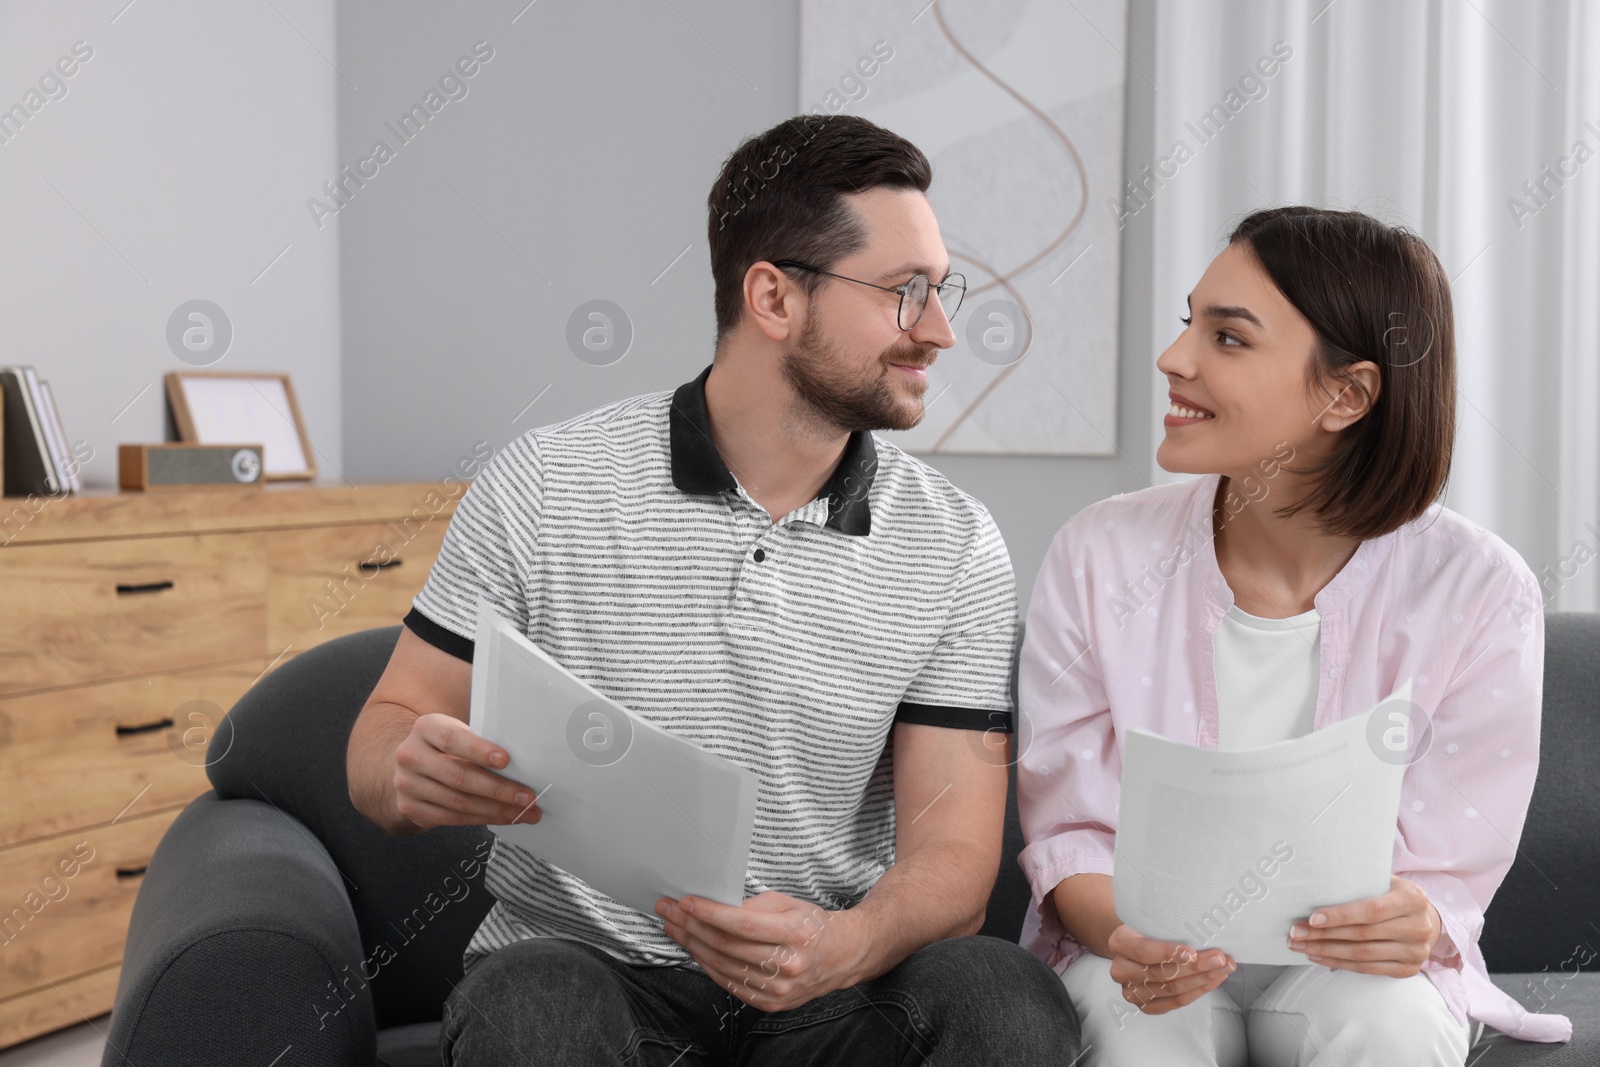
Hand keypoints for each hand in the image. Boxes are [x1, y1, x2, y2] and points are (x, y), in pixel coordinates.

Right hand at [391, 712, 540, 829]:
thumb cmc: (447, 746)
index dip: (478, 750)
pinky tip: (503, 818)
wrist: (410, 766)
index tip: (506, 761)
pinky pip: (451, 818)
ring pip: (458, 802)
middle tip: (528, 798)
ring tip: (524, 813)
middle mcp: (411, 755)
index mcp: (426, 728)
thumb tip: (523, 760)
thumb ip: (479, 740)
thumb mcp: (458, 732)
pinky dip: (482, 819)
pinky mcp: (410, 809)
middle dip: (498, 789)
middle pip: (458, 776)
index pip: (451, 738)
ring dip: (496, 810)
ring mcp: (407, 784)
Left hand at [655, 891, 866, 1011]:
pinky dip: (708, 967)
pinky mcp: (772, 1004)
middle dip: (692, 927)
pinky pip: (731, 985)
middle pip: (728, 946)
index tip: (686, 902)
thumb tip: (715, 905)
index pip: (742, 924)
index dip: (709, 913)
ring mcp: (780, 990)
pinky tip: (695, 950)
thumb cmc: (813, 925)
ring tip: (675, 929)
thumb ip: (753, 906)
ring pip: (724, 967)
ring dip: (693, 946)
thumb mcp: (788, 904)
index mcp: (796, 934)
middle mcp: (789, 965)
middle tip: (670, 912)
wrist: (842, 956)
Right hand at [1107, 924, 1234, 1013]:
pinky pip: (1176, 1002)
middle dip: (1197, 966)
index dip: (1169, 953)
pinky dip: (1198, 991)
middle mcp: (1122, 970)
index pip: (1144, 951)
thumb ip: (1166, 926)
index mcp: (1119, 943)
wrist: (1133, 945)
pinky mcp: (1145, 1005)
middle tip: (1220, 959)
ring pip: (1173, 990)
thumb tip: (1203, 927)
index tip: (1193, 952)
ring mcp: (1132, 991)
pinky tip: (1212, 980)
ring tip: (1223, 968)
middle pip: (1163, 973)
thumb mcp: (1148, 920)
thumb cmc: (1145, 930)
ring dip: (1203, 979)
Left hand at [1288, 876, 1440, 976]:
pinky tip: (1318, 956)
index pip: (1371, 910)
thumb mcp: (1384, 880)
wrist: (1425, 919)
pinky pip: (1367, 969)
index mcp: (1413, 899)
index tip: (1312, 918)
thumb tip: (1315, 884)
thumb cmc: (1392, 894)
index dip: (1340, 916)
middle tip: (1295, 933)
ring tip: (1300, 946)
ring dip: (1326, 951)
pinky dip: (1339, 963)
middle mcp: (1419, 927)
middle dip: (1323, 935)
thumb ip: (1360, 882)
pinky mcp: (1408, 970)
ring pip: (1362, 955)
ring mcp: (1416, 952)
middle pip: (1363, 935)